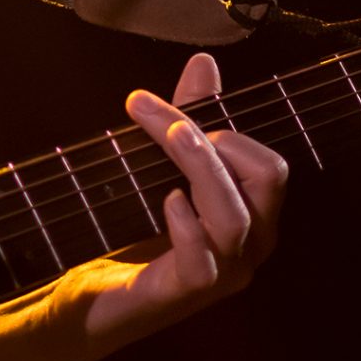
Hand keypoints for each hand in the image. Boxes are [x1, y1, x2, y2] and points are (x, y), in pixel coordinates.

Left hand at [117, 51, 288, 312]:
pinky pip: (203, 262)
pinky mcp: (184, 294)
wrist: (92, 298)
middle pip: (267, 179)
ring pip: (235, 216)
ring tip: (170, 137)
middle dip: (217, 139)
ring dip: (200, 166)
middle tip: (170, 122)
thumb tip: (204, 63)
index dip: (228, 126)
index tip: (172, 109)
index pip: (268, 162)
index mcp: (253, 214)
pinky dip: (185, 226)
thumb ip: (187, 118)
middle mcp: (249, 246)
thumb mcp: (160, 166)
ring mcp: (222, 274)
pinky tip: (166, 201)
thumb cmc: (135, 232)